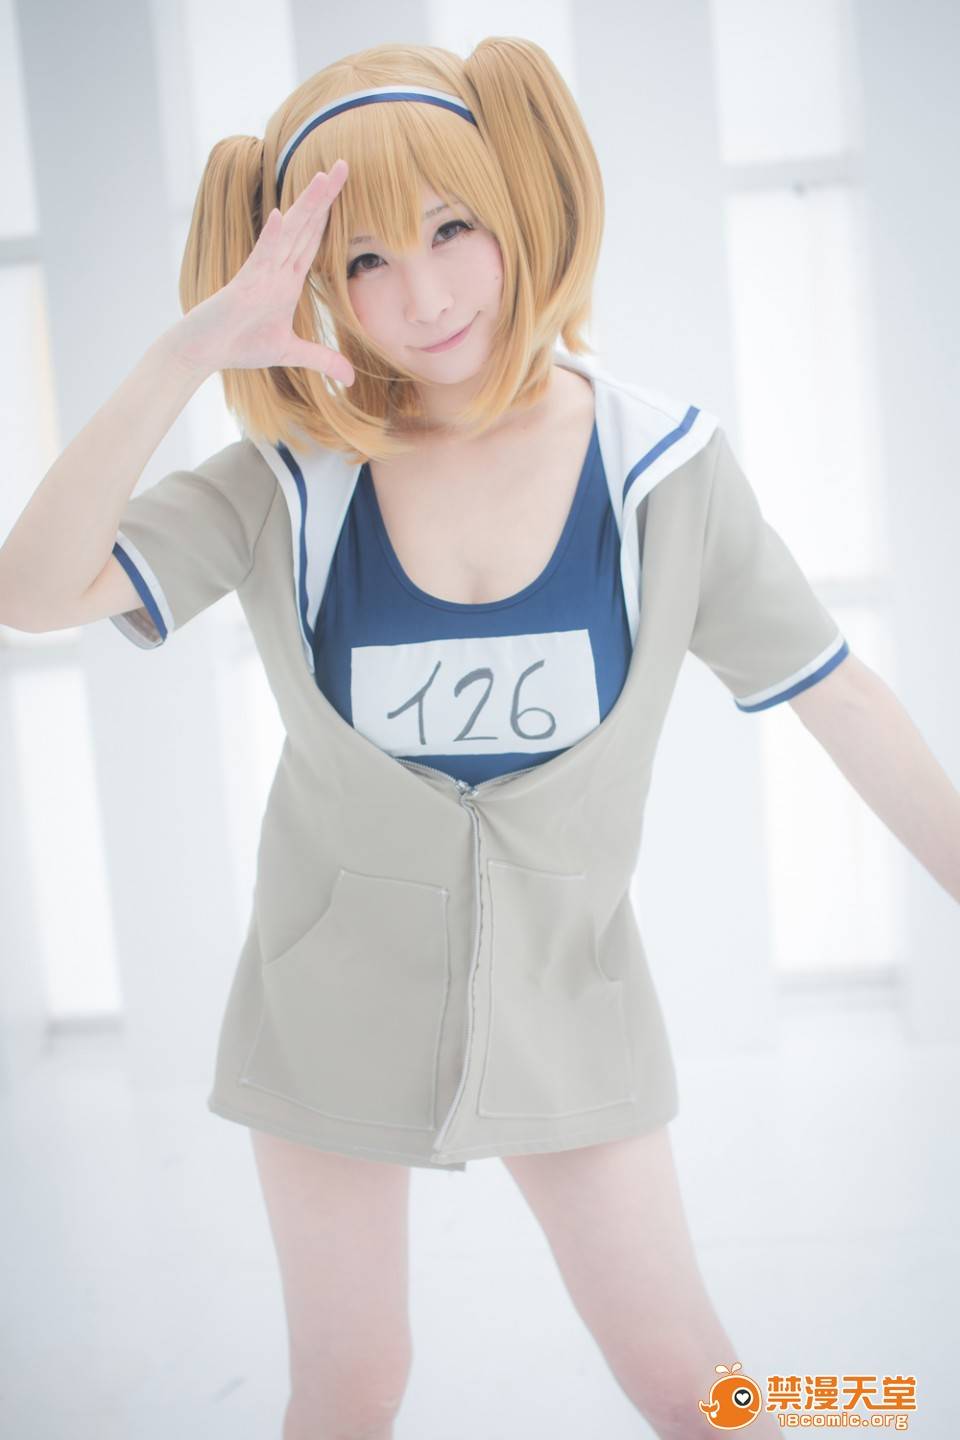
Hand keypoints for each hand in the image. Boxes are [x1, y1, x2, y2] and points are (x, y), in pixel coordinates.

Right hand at [176, 159, 354, 383]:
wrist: (204, 350)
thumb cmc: (240, 345)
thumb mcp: (291, 353)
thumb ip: (321, 358)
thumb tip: (350, 378)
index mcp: (287, 278)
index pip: (313, 239)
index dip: (330, 214)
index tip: (346, 188)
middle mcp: (276, 268)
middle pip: (306, 226)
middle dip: (325, 196)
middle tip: (344, 164)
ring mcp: (260, 273)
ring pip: (288, 232)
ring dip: (306, 205)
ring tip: (323, 176)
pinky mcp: (244, 285)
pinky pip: (260, 257)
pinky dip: (271, 237)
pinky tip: (280, 216)